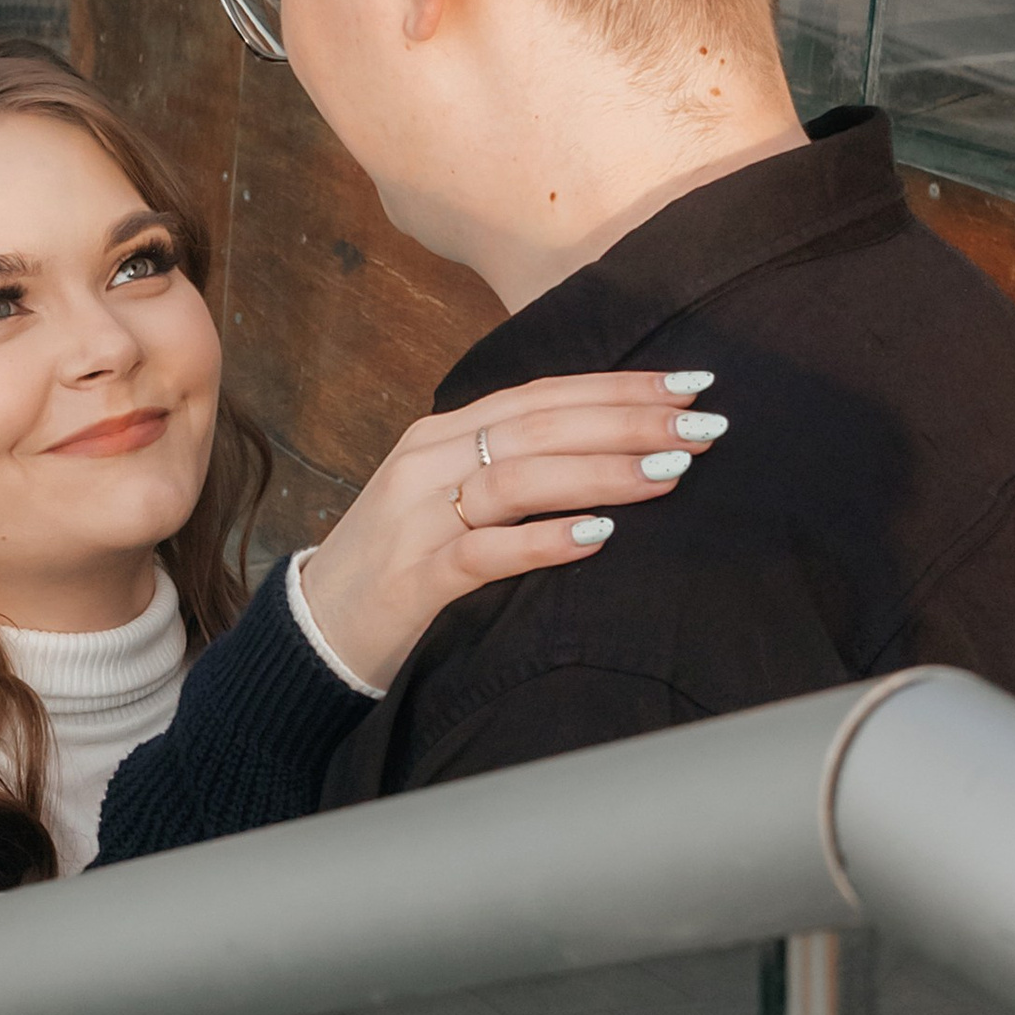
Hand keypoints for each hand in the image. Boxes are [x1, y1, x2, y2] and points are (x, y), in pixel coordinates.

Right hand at [296, 368, 727, 693]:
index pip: (542, 395)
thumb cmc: (398, 567)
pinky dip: (543, 540)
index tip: (690, 384)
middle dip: (628, 420)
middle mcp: (428, 462)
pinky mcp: (412, 577)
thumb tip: (606, 452)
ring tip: (670, 473)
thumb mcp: (448, 500)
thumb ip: (509, 469)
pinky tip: (598, 537)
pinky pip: (484, 551)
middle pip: (539, 426)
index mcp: (442, 435)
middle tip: (702, 426)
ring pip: (518, 478)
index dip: (618, 386)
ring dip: (601, 472)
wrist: (313, 631)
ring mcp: (416, 518)